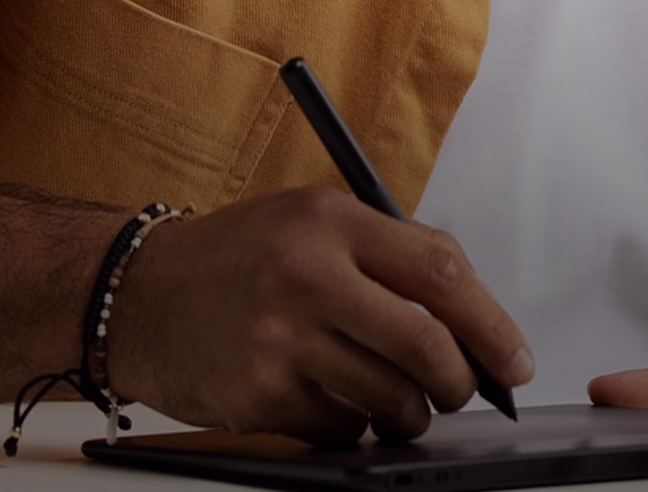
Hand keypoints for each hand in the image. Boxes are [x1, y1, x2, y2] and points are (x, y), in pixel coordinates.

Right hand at [105, 186, 533, 444]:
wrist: (135, 295)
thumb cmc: (234, 258)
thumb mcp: (308, 220)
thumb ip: (385, 252)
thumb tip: (471, 315)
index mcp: (330, 219)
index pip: (440, 270)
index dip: (491, 322)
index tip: (512, 357)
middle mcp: (306, 273)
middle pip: (425, 344)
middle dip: (461, 382)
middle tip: (464, 392)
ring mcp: (279, 337)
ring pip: (389, 396)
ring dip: (411, 414)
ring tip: (402, 405)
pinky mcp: (258, 393)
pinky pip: (340, 426)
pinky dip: (355, 427)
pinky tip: (337, 404)